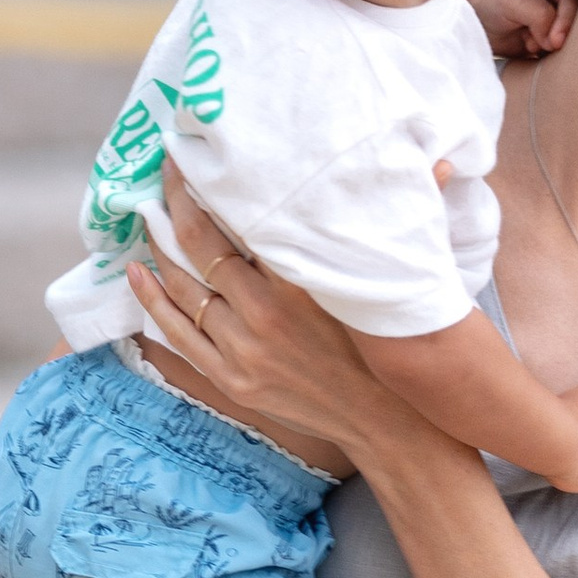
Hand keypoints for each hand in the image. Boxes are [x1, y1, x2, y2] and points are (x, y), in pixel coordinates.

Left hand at [132, 166, 397, 460]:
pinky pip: (179, 333)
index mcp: (305, 279)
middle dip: (176, 203)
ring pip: (185, 287)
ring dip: (159, 246)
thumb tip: (441, 161)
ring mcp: (244, 349)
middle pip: (203, 246)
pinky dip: (153, 300)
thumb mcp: (404, 279)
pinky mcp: (232, 378)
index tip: (197, 155)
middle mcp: (267, 312)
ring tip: (145, 212)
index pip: (244, 219)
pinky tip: (135, 271)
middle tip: (165, 171)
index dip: (213, 185)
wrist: (389, 422)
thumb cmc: (393, 345)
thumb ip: (415, 216)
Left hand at [453, 0, 577, 59]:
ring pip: (566, 43)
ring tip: (528, 42)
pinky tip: (528, 51)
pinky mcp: (545, 43)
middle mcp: (559, 3)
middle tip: (543, 46)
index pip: (572, 5)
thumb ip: (541, 16)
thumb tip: (555, 42)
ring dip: (550, 49)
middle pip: (574, 26)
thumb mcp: (514, 0)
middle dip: (560, 38)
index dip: (566, 24)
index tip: (554, 42)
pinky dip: (545, 58)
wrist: (472, 14)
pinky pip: (554, 56)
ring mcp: (553, 24)